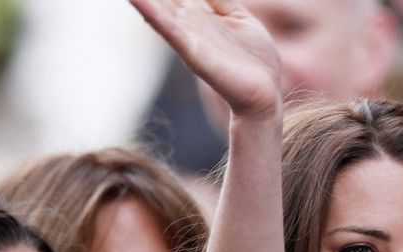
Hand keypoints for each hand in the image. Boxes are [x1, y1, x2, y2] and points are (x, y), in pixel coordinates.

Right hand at [130, 0, 280, 118]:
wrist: (265, 92)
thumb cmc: (254, 59)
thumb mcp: (239, 17)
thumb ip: (220, 0)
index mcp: (200, 16)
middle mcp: (190, 26)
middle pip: (165, 0)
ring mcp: (189, 39)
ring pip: (160, 11)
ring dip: (144, 1)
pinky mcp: (193, 54)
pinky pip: (170, 30)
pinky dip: (152, 14)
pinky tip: (137, 0)